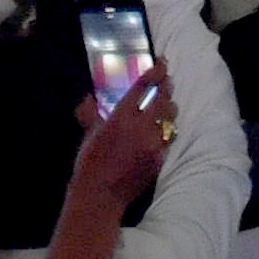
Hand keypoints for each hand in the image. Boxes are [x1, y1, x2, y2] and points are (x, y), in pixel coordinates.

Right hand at [71, 68, 174, 197]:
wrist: (100, 196)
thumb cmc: (89, 165)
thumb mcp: (89, 137)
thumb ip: (90, 114)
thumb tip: (87, 98)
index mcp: (120, 118)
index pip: (143, 87)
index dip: (155, 71)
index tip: (161, 63)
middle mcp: (140, 127)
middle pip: (163, 97)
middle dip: (166, 85)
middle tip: (165, 79)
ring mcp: (153, 142)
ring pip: (170, 115)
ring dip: (169, 105)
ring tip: (165, 101)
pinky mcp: (160, 156)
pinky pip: (169, 135)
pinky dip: (166, 128)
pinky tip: (162, 126)